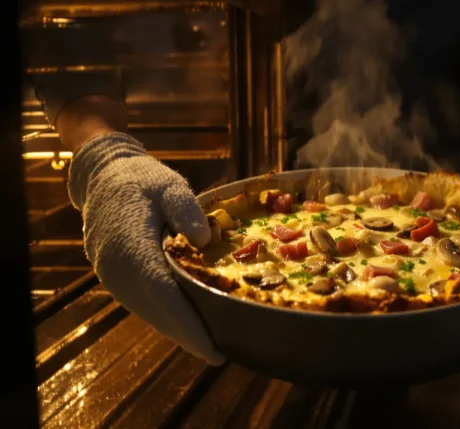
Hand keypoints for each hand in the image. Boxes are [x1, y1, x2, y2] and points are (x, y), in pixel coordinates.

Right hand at [68, 132, 223, 364]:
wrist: (103, 176)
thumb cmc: (143, 179)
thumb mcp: (170, 185)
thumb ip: (186, 210)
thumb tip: (204, 240)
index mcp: (131, 245)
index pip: (163, 293)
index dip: (188, 323)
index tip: (211, 346)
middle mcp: (117, 267)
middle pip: (156, 311)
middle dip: (187, 336)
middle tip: (219, 354)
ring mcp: (111, 275)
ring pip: (148, 312)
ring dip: (177, 331)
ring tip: (208, 346)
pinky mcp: (113, 276)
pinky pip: (141, 303)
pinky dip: (164, 317)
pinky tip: (186, 325)